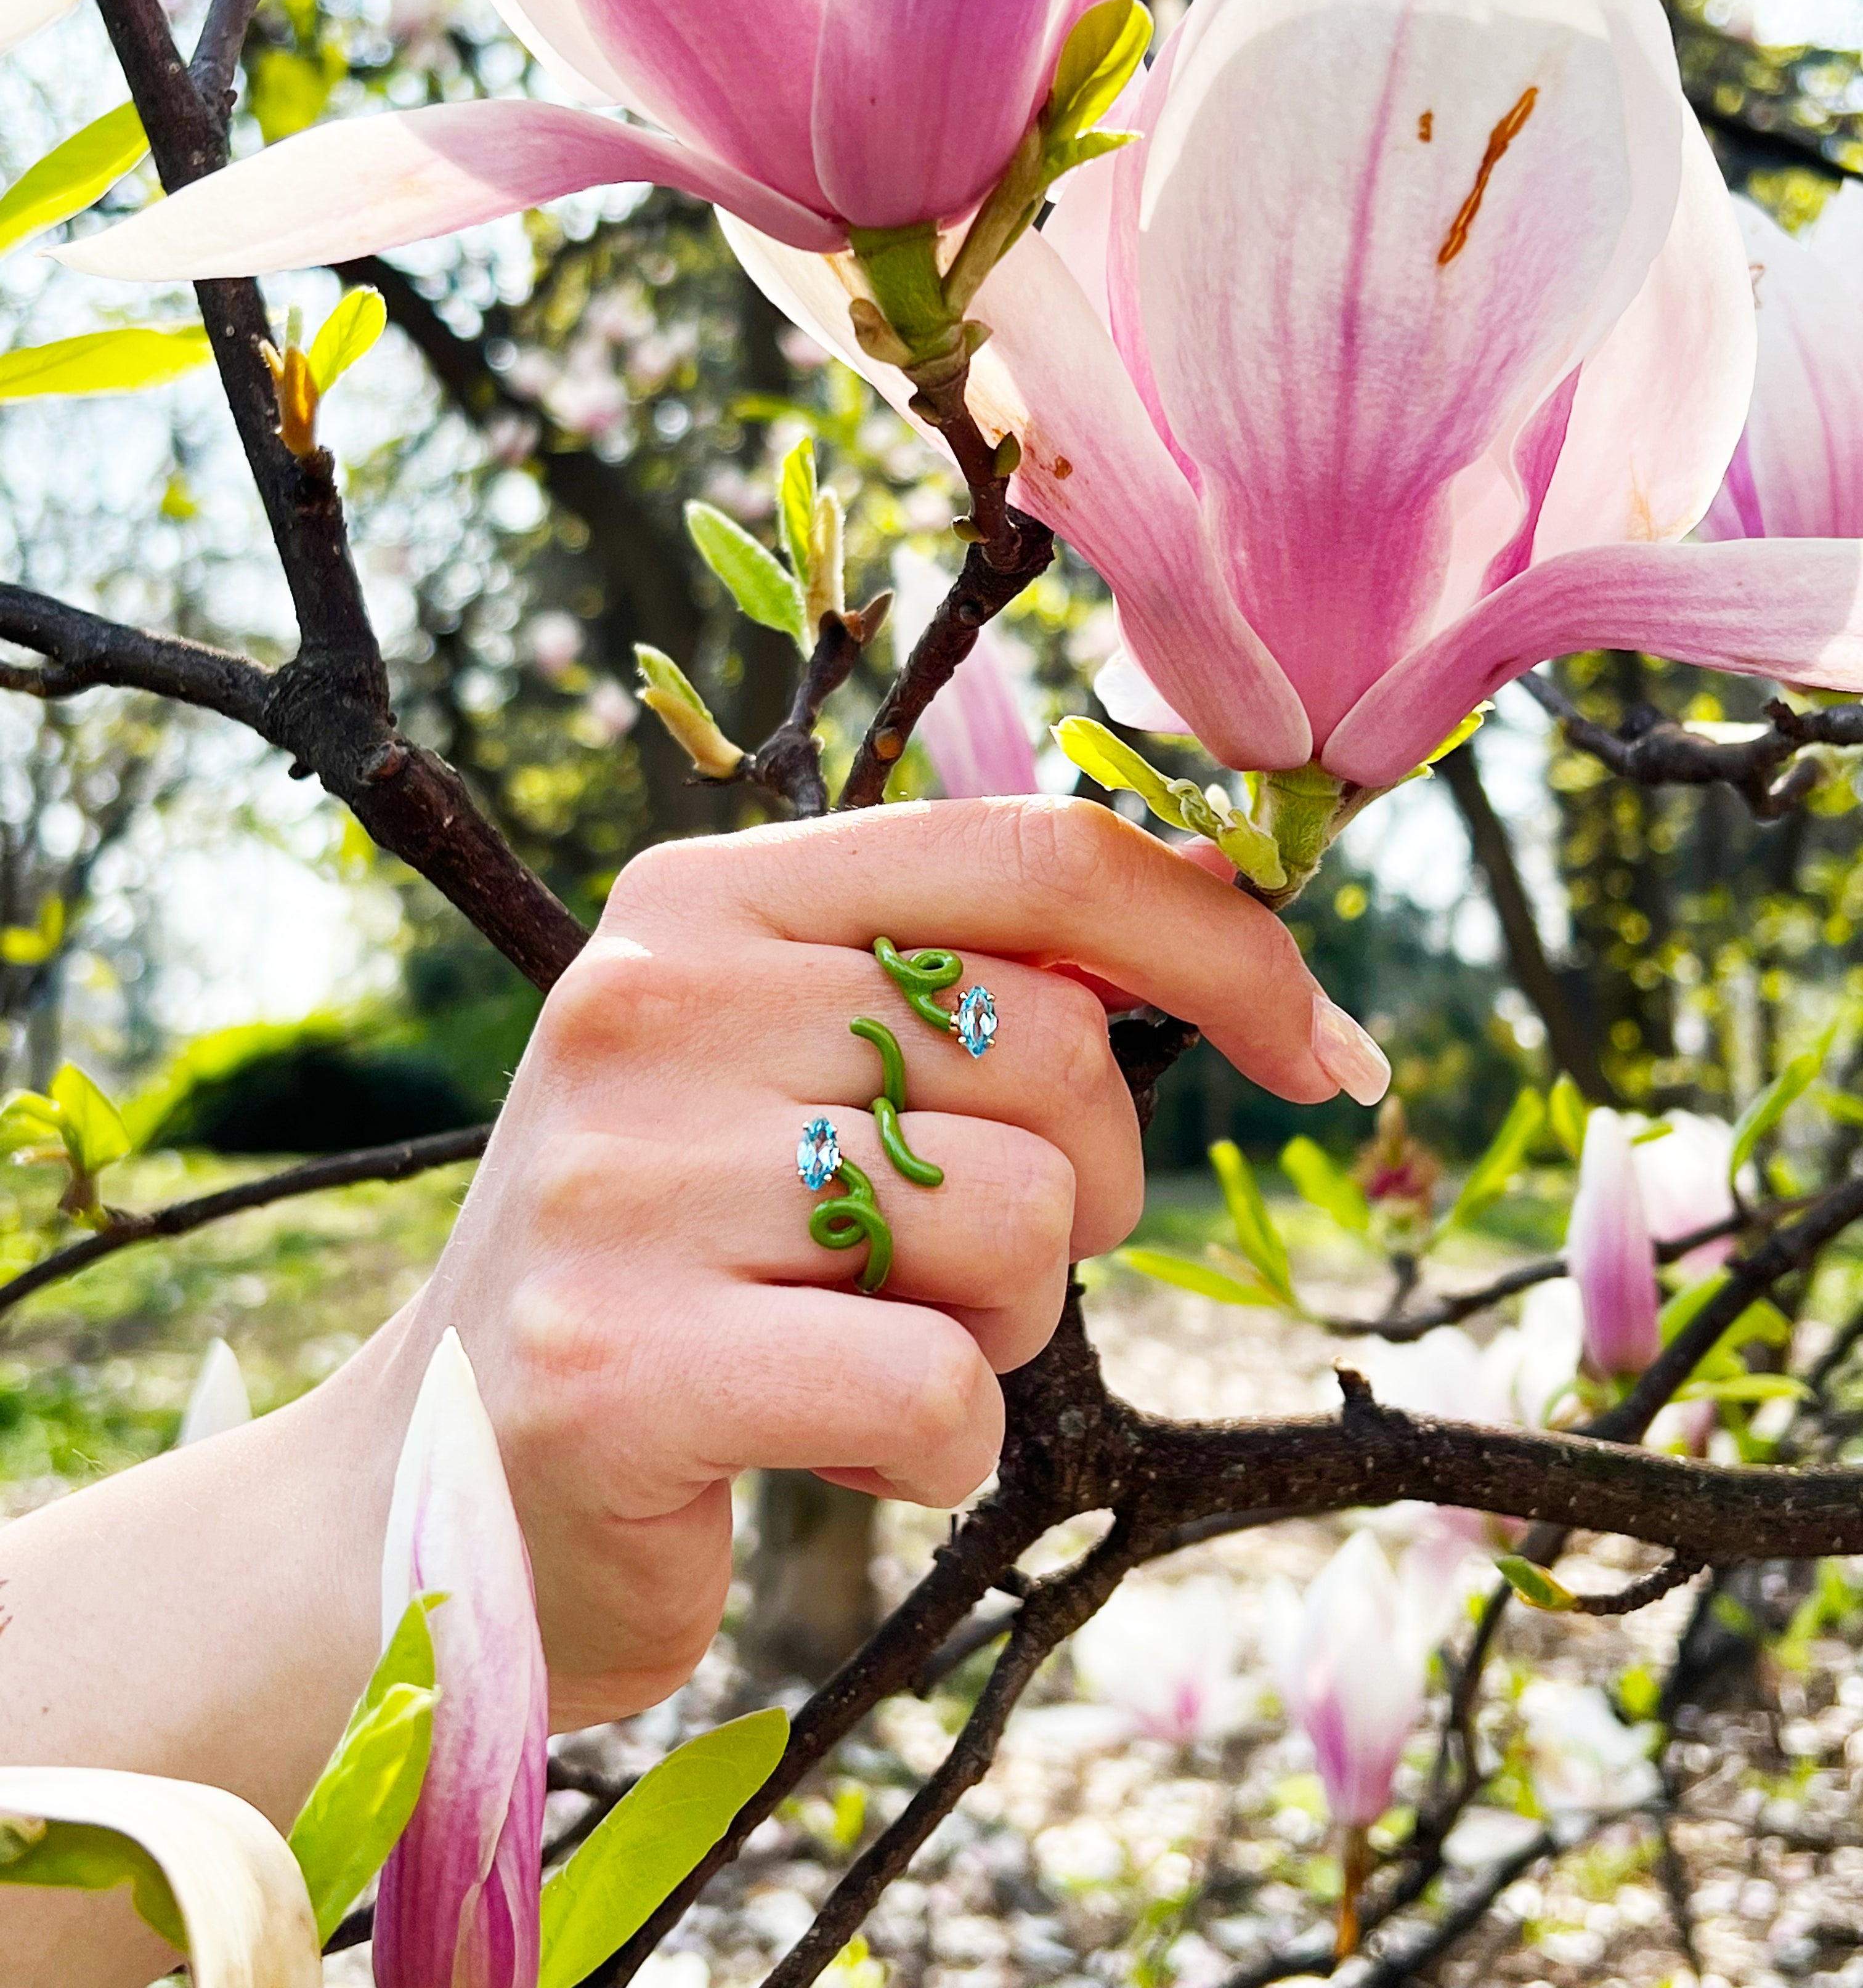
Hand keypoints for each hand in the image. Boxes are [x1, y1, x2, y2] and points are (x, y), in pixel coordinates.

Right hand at [396, 795, 1386, 1725]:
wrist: (440, 1489)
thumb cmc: (685, 1263)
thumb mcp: (794, 1069)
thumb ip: (968, 983)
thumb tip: (1252, 939)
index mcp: (703, 900)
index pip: (1033, 854)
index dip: (1221, 944)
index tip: (1322, 1047)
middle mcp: (649, 1003)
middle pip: (1055, 1053)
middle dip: (1081, 1186)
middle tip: (955, 1263)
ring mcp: (623, 1183)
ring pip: (1016, 1223)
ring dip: (1001, 1325)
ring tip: (859, 1347)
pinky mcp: (617, 1365)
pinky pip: (939, 1389)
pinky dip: (934, 1452)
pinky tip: (826, 1445)